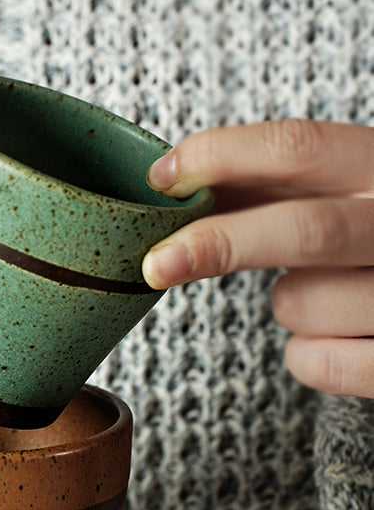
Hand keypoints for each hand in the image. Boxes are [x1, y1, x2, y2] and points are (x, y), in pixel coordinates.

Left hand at [142, 119, 373, 398]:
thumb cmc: (365, 238)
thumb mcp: (332, 192)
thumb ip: (262, 182)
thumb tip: (166, 183)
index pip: (300, 146)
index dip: (221, 157)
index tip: (162, 180)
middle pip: (306, 231)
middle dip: (220, 245)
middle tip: (156, 264)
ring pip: (301, 305)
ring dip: (287, 305)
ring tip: (326, 297)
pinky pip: (316, 363)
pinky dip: (308, 355)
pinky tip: (341, 336)